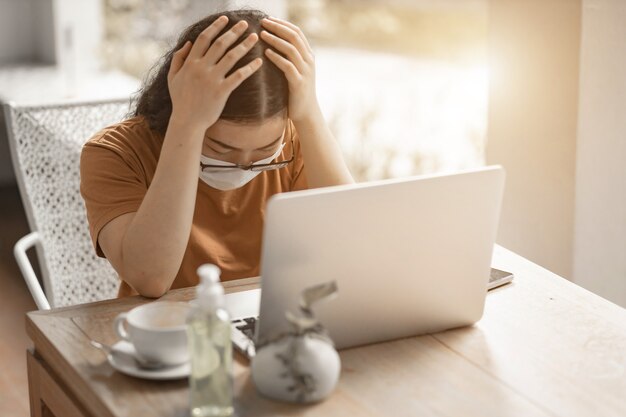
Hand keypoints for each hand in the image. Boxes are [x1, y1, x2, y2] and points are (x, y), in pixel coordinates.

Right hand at [167, 16, 262, 131]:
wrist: (187, 121)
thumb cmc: (180, 100)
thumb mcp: (172, 77)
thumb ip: (178, 58)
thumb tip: (188, 43)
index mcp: (190, 62)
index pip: (204, 38)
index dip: (216, 26)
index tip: (225, 18)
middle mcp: (201, 68)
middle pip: (220, 44)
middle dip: (234, 31)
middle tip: (245, 23)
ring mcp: (212, 79)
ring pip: (231, 56)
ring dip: (244, 45)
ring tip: (255, 37)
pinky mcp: (221, 91)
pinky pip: (239, 76)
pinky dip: (250, 67)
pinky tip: (259, 61)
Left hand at [260, 17, 318, 123]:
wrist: (306, 113)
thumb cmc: (296, 91)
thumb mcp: (296, 70)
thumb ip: (289, 56)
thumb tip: (272, 42)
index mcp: (308, 55)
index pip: (297, 32)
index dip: (282, 23)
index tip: (268, 18)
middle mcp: (309, 61)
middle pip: (294, 36)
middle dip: (277, 27)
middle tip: (262, 22)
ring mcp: (305, 72)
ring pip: (291, 49)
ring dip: (275, 40)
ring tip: (261, 34)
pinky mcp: (299, 83)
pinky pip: (287, 66)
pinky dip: (276, 57)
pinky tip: (266, 53)